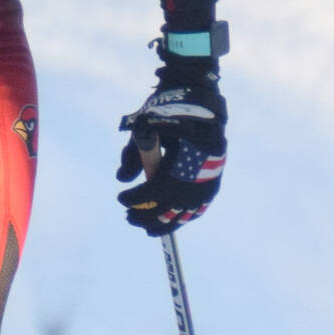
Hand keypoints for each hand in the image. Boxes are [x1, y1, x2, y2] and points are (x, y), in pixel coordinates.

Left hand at [117, 53, 226, 235]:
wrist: (204, 107)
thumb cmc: (170, 117)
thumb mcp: (146, 132)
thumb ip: (132, 157)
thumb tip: (121, 179)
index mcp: (175, 168)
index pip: (149, 194)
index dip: (133, 199)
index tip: (121, 198)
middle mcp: (193, 182)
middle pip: (164, 211)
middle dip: (143, 215)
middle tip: (128, 216)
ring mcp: (206, 187)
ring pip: (182, 216)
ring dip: (162, 223)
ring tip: (147, 227)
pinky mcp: (213, 186)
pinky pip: (196, 210)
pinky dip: (182, 217)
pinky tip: (170, 220)